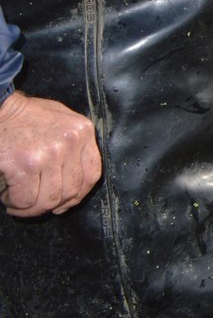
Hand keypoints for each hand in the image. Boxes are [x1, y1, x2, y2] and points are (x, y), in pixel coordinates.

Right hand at [0, 91, 101, 216]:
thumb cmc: (24, 117)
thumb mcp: (60, 121)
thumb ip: (73, 145)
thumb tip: (74, 181)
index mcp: (82, 131)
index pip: (92, 174)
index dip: (77, 195)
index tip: (63, 203)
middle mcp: (70, 142)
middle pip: (71, 191)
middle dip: (51, 206)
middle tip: (34, 205)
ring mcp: (50, 153)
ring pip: (48, 200)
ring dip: (31, 208)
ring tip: (17, 201)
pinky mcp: (26, 164)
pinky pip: (26, 199)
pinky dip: (16, 204)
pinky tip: (8, 196)